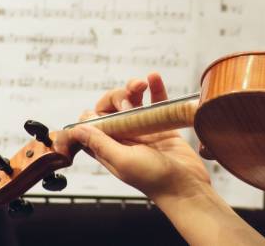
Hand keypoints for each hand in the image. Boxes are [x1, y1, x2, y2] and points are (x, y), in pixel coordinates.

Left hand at [70, 73, 209, 200]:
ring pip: (133, 101)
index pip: (92, 125)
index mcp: (109, 148)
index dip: (94, 114)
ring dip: (134, 88)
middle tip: (130, 102)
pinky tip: (154, 77)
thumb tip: (77, 128)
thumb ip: (100, 143)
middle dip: (118, 96)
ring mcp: (143, 130)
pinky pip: (156, 102)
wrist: (187, 187)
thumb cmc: (155, 180)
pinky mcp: (163, 125)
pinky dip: (155, 88)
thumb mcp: (122, 161)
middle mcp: (124, 137)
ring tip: (142, 84)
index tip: (103, 111)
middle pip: (112, 108)